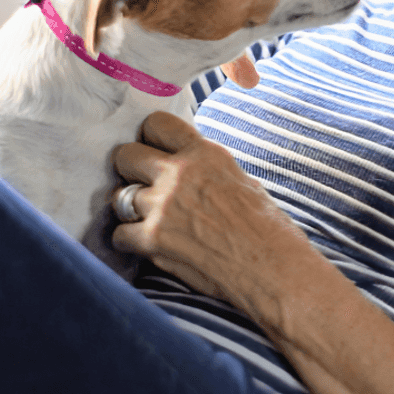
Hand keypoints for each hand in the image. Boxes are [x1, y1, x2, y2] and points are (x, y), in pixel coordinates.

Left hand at [110, 111, 313, 314]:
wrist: (274, 270)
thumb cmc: (268, 229)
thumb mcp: (241, 180)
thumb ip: (206, 170)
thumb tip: (187, 167)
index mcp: (205, 153)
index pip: (156, 124)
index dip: (149, 139)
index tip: (151, 152)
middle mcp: (180, 173)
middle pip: (127, 156)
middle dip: (130, 170)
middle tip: (141, 185)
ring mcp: (163, 206)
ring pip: (119, 196)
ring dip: (129, 209)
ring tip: (144, 220)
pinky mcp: (154, 239)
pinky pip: (120, 234)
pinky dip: (128, 242)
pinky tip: (144, 246)